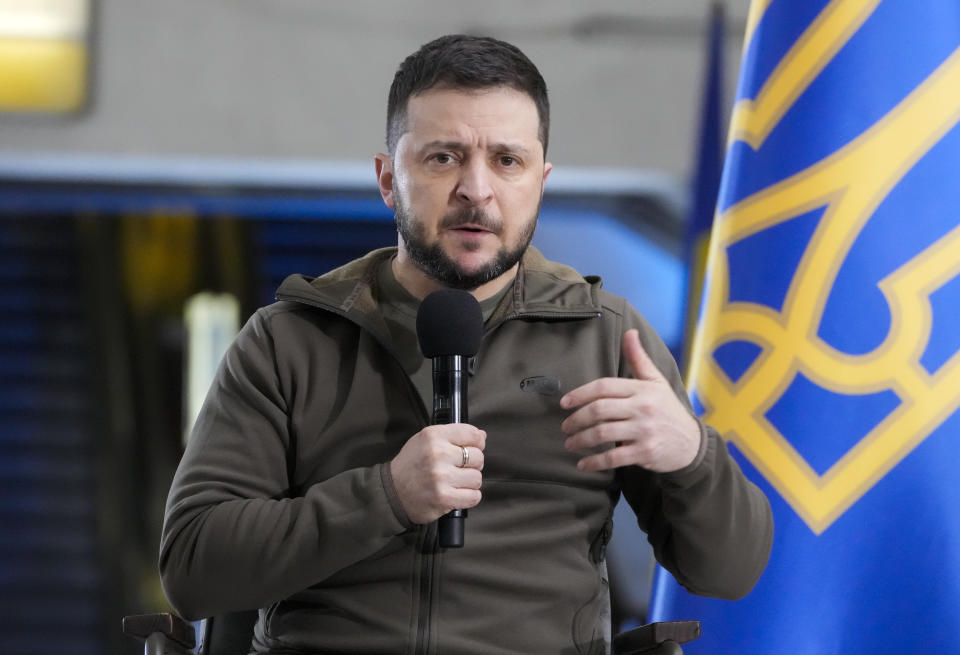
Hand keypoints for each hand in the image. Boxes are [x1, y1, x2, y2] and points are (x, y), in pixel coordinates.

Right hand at [390, 424, 485, 523]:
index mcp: (433, 435)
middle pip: (478, 457)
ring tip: (454, 482)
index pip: (472, 434)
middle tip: (458, 469)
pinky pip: (474, 496)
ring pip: (477, 478)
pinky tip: (456, 494)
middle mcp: (438, 454)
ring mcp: (441, 477)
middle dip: (472, 465)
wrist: (391, 492)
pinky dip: (468, 497)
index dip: (477, 443)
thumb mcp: (425, 441)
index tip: (472, 448)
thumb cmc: (411, 466)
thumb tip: (482, 436)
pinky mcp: (444, 498)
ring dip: (469, 483)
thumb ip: (453, 436)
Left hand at [560, 329, 699, 472]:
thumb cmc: (668, 409)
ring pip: (603, 433)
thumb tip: (629, 332)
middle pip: (599, 410)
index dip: (580, 393)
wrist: (691, 444)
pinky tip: (582, 464)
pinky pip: (613, 457)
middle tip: (565, 426)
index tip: (564, 403)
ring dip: (581, 440)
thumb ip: (639, 358)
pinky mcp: (645, 452)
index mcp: (642, 388)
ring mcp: (644, 431)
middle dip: (576, 419)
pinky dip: (595, 462)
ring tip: (570, 443)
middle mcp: (643, 408)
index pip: (604, 387)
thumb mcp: (656, 381)